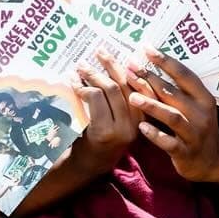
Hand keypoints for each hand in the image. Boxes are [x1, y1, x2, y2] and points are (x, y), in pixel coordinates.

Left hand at [72, 49, 140, 174]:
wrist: (88, 165)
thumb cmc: (102, 137)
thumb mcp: (118, 118)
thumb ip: (121, 99)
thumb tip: (116, 67)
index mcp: (144, 118)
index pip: (143, 87)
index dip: (132, 69)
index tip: (123, 54)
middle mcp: (137, 123)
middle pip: (126, 85)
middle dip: (111, 65)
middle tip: (99, 52)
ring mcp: (122, 128)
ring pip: (110, 89)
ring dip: (93, 74)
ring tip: (81, 66)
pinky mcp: (104, 131)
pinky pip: (95, 98)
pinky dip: (82, 87)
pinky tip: (74, 83)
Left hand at [124, 46, 218, 184]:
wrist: (212, 160)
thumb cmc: (197, 127)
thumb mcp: (195, 107)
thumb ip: (177, 91)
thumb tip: (149, 67)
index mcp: (204, 98)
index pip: (185, 75)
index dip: (166, 61)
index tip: (146, 48)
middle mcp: (201, 114)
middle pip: (174, 93)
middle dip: (150, 79)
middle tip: (130, 69)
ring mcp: (194, 134)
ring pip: (172, 116)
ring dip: (152, 106)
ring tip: (132, 97)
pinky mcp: (185, 152)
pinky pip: (169, 142)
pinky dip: (155, 134)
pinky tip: (141, 127)